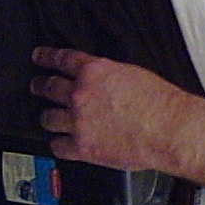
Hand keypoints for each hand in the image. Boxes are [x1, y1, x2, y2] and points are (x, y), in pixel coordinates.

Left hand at [29, 46, 184, 168]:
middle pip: (49, 87)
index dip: (46, 57)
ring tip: (48, 116)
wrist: (167, 129)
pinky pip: (58, 146)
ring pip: (48, 117)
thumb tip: (99, 80)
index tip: (39, 57)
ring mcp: (78, 122)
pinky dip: (58, 143)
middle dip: (40, 85)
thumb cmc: (159, 102)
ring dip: (47, 116)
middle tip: (37, 85)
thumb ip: (108, 75)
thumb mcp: (132, 73)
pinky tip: (61, 142)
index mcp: (94, 71)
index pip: (61, 59)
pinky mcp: (82, 147)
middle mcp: (80, 95)